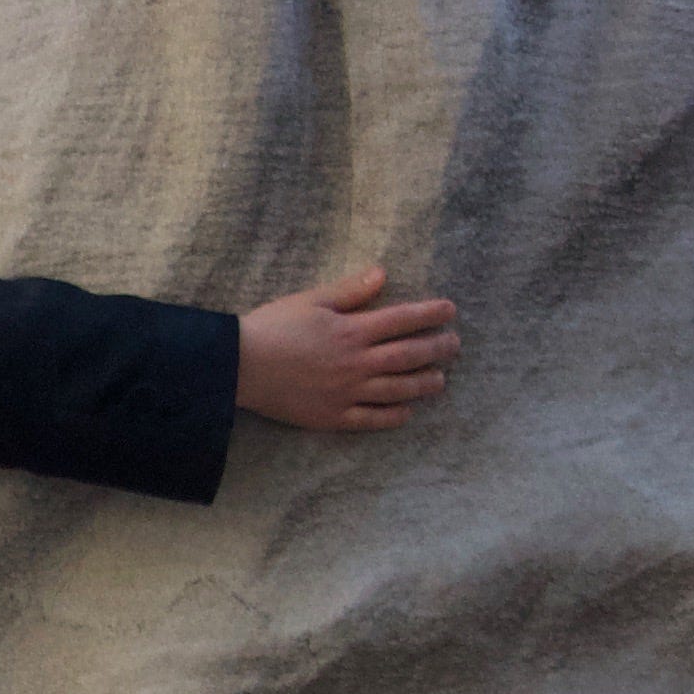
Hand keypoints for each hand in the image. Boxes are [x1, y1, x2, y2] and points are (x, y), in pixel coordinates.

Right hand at [237, 266, 461, 432]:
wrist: (238, 366)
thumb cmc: (272, 327)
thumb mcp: (311, 300)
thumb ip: (350, 290)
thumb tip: (382, 274)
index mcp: (352, 330)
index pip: (402, 319)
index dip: (430, 314)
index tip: (450, 311)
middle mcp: (357, 363)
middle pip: (408, 356)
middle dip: (437, 349)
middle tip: (454, 346)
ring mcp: (347, 392)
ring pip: (397, 389)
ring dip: (424, 384)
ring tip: (440, 380)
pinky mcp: (333, 416)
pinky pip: (371, 419)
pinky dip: (393, 416)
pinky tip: (407, 412)